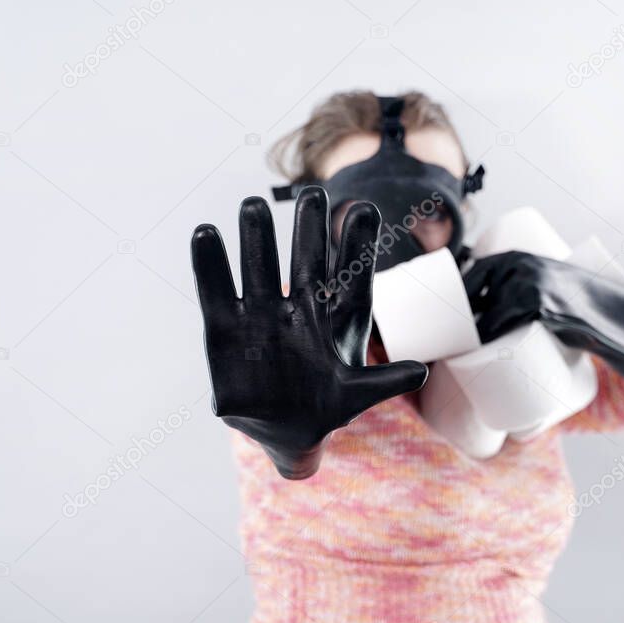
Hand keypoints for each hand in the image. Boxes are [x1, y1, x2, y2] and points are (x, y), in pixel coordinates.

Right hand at [191, 187, 427, 478]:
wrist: (283, 429)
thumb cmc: (327, 405)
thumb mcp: (355, 395)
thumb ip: (382, 383)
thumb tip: (419, 372)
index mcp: (334, 316)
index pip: (349, 272)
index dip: (357, 242)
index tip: (365, 208)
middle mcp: (299, 305)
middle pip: (305, 258)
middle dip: (309, 227)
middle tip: (313, 193)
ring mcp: (261, 312)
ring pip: (259, 264)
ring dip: (256, 236)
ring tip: (253, 204)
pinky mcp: (225, 327)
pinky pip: (216, 291)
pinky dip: (210, 264)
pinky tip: (204, 233)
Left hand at [463, 251, 623, 393]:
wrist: (621, 320)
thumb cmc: (581, 307)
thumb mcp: (548, 287)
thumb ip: (523, 289)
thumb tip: (487, 312)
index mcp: (519, 256)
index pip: (473, 273)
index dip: (458, 296)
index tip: (450, 319)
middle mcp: (521, 265)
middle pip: (473, 295)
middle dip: (458, 319)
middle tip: (457, 343)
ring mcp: (530, 285)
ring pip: (484, 312)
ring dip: (467, 333)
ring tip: (463, 353)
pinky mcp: (540, 308)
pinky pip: (500, 323)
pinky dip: (484, 337)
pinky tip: (475, 349)